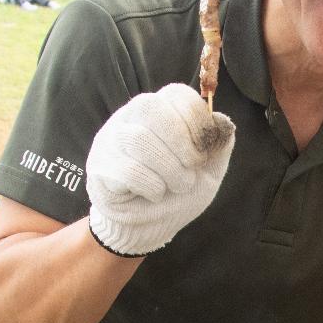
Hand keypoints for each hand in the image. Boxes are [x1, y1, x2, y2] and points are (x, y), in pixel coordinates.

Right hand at [85, 83, 236, 255]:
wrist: (150, 228)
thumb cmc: (178, 195)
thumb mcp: (208, 171)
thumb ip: (219, 145)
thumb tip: (222, 121)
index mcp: (160, 113)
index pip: (175, 94)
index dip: (196, 118)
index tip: (206, 147)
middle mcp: (130, 119)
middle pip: (150, 106)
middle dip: (180, 139)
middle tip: (192, 166)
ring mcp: (111, 141)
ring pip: (137, 139)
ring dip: (169, 168)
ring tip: (178, 185)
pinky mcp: (100, 167)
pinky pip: (127, 169)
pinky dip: (151, 185)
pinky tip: (155, 194)